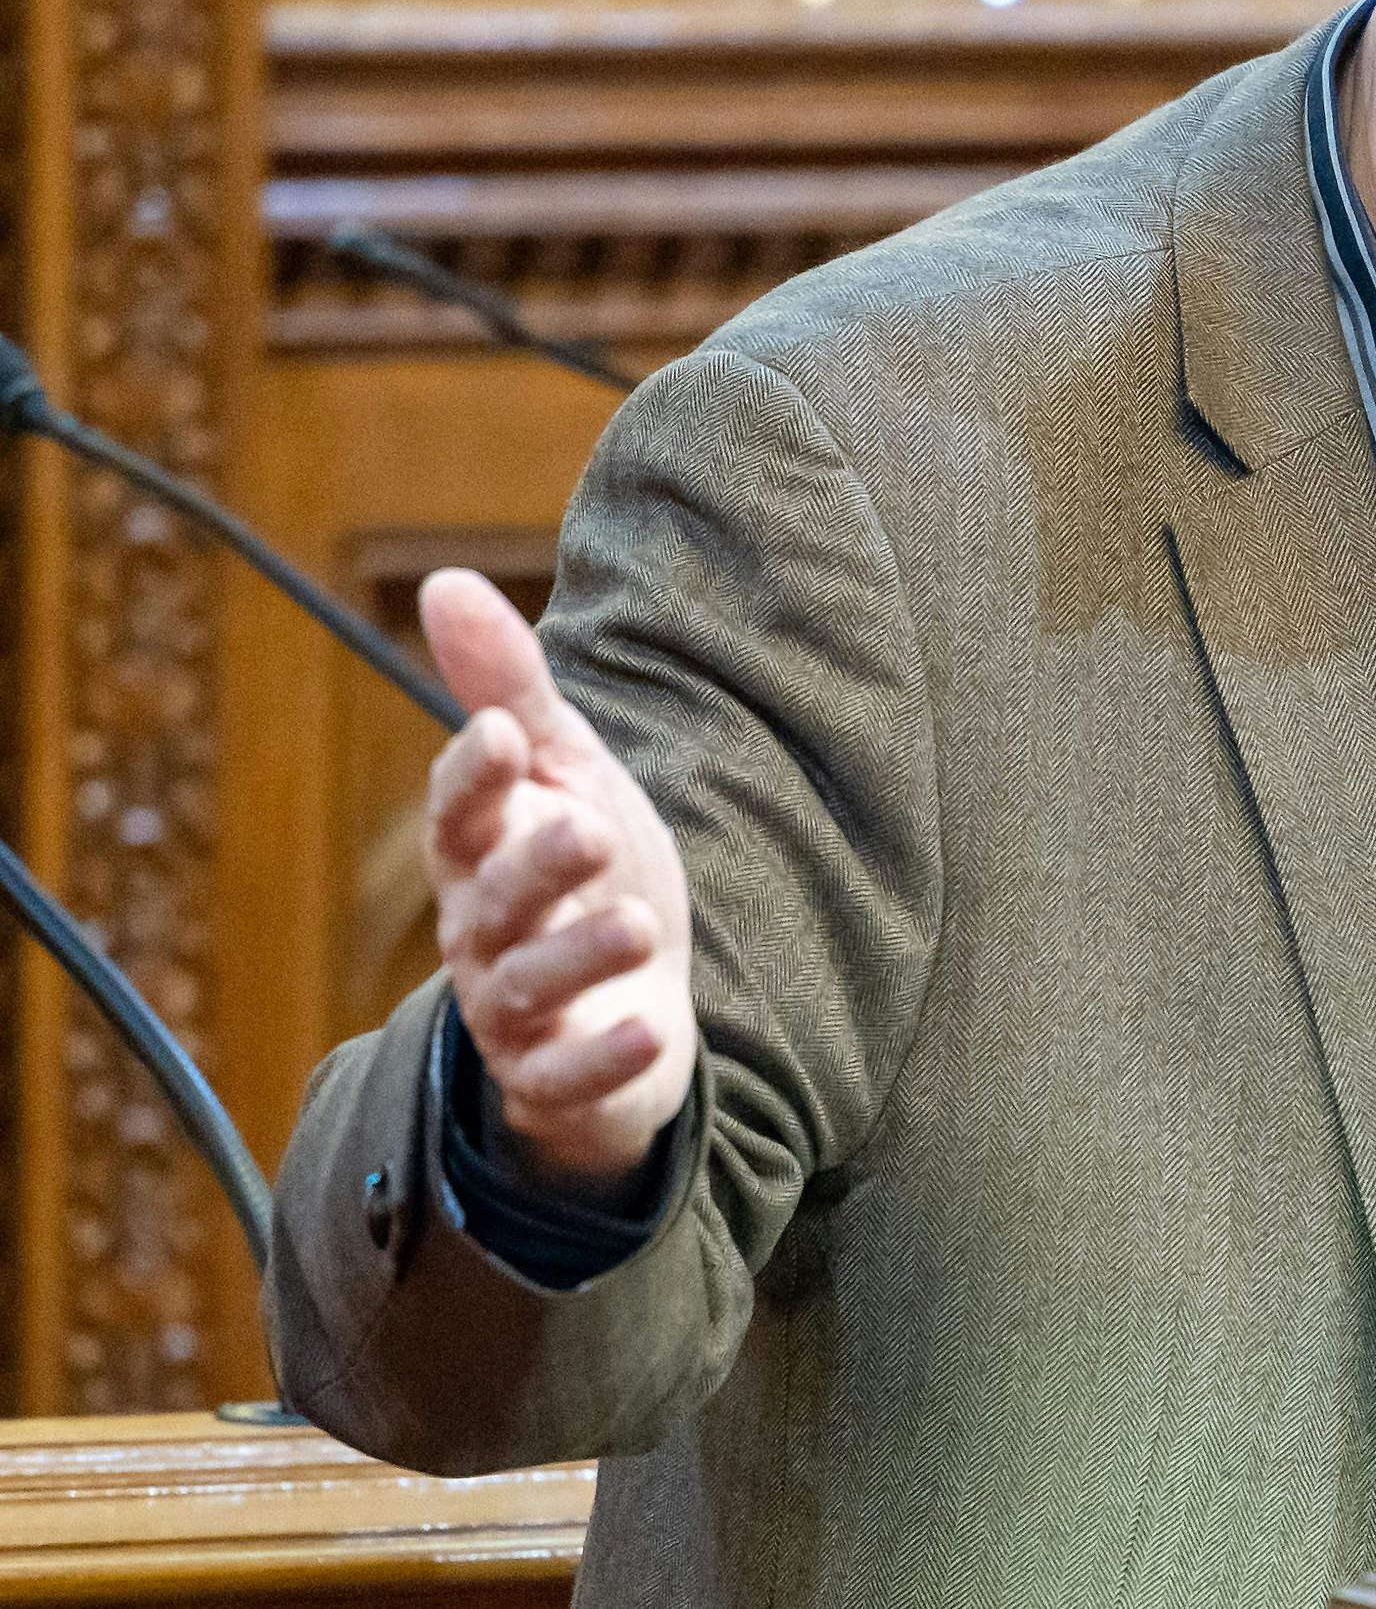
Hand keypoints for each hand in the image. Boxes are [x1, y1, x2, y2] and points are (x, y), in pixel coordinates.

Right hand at [421, 569, 697, 1196]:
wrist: (624, 1002)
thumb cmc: (583, 873)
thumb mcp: (564, 773)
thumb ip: (509, 688)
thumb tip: (444, 580)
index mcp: (482, 853)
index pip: (459, 813)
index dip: (472, 778)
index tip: (500, 735)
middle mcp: (485, 932)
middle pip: (490, 901)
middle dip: (534, 866)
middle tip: (590, 829)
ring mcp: (517, 1011)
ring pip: (527, 986)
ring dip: (578, 956)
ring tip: (637, 923)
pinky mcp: (558, 1078)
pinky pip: (566, 1077)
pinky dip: (603, 1058)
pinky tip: (647, 1029)